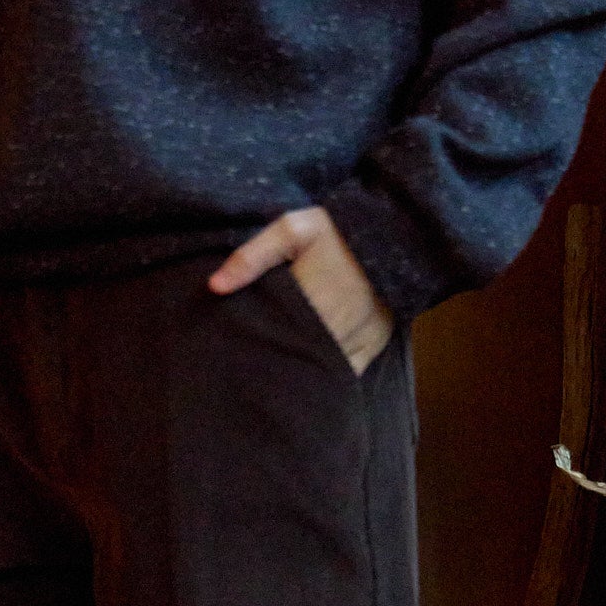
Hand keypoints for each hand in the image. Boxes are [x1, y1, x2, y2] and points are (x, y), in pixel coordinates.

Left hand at [210, 207, 393, 375]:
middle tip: (260, 364)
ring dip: (304, 371)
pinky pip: (346, 373)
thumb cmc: (336, 233)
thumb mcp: (292, 230)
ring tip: (284, 372)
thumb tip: (214, 287)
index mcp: (309, 305)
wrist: (391, 235)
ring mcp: (354, 343)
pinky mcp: (371, 348)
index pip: (274, 340)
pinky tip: (315, 372)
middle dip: (279, 363)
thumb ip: (252, 257)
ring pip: (320, 371)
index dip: (258, 348)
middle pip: (296, 361)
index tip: (245, 349)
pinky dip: (330, 375)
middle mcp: (333, 332)